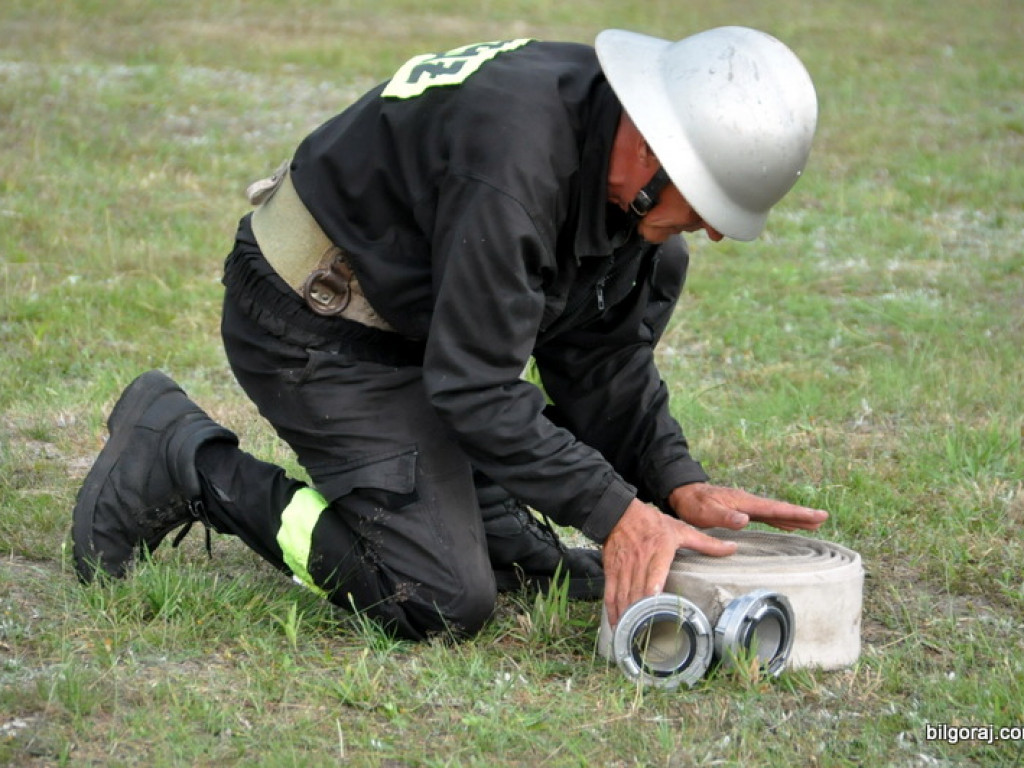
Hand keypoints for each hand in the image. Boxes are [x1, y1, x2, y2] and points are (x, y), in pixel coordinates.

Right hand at [602, 498, 737, 626]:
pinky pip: (610, 592)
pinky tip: (616, 623)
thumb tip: (732, 548)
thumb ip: (707, 542)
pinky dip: (612, 609)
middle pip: (638, 591)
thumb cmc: (653, 523)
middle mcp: (641, 561)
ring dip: (627, 616)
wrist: (620, 513)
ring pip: (623, 595)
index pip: (655, 574)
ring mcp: (624, 567)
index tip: (654, 608)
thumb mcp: (681, 530)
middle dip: (641, 613)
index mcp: (660, 552)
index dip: (652, 592)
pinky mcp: (612, 570)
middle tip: (647, 634)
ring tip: (633, 634)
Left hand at [667, 483, 828, 532]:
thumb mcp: (706, 513)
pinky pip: (767, 516)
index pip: (776, 509)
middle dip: (802, 514)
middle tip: (824, 518)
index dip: (797, 513)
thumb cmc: (693, 504)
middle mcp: (749, 502)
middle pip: (780, 509)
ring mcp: (746, 505)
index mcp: (744, 502)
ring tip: (814, 523)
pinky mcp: (742, 510)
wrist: (683, 493)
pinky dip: (780, 520)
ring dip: (794, 518)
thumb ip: (725, 517)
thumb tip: (746, 520)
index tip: (817, 515)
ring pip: (775, 513)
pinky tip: (788, 526)